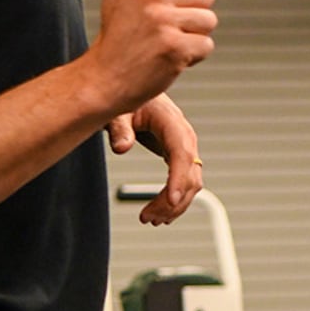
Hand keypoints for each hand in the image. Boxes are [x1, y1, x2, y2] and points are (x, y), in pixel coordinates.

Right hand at [87, 0, 216, 118]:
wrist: (105, 78)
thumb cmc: (116, 32)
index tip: (177, 3)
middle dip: (195, 15)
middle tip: (169, 29)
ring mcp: (162, 21)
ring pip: (209, 22)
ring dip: (195, 36)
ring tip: (169, 43)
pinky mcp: (173, 48)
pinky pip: (206, 46)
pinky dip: (194, 57)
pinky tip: (171, 59)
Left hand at [109, 94, 202, 225]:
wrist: (136, 90)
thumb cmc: (128, 99)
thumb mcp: (118, 111)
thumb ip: (119, 128)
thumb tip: (121, 148)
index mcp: (173, 124)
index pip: (183, 155)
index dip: (179, 180)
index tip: (170, 201)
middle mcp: (185, 139)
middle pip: (190, 177)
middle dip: (172, 202)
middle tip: (149, 218)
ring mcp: (186, 149)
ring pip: (191, 185)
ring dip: (174, 206)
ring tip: (152, 220)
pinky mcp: (180, 157)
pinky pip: (184, 183)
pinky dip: (175, 200)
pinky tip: (162, 213)